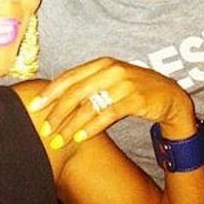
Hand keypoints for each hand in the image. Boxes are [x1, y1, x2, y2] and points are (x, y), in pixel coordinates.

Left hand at [29, 57, 195, 149]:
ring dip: (71, 125)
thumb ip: (88, 87)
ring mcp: (124, 83)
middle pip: (76, 92)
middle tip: (45, 130)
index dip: (50, 92)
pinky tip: (81, 137)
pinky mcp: (135, 98)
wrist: (169, 96)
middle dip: (57, 113)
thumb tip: (56, 102)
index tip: (34, 107)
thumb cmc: (134, 91)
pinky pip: (108, 114)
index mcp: (102, 63)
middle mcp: (111, 70)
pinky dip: (92, 127)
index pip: (70, 76)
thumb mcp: (111, 82)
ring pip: (89, 105)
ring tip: (59, 140)